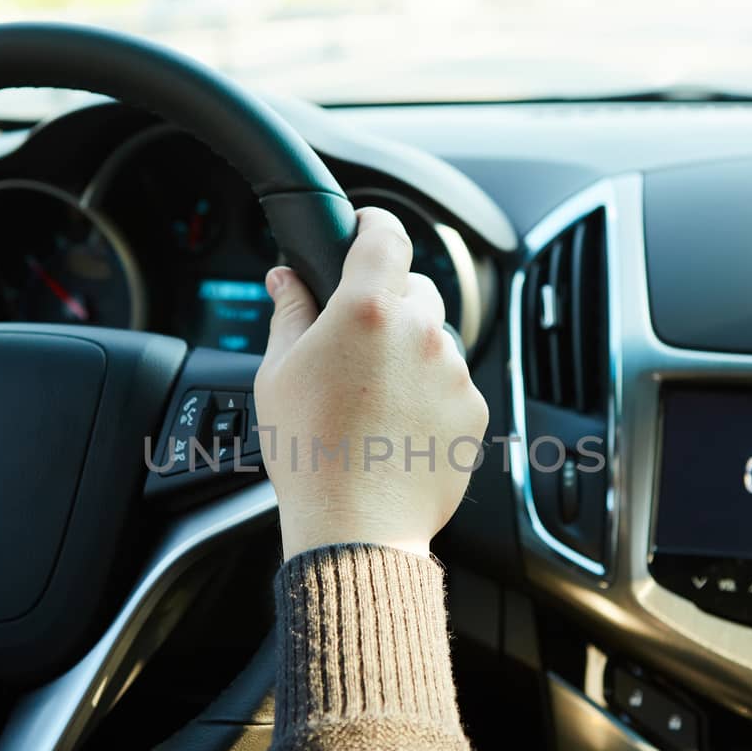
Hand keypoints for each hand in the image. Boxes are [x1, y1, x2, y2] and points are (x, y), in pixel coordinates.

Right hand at [255, 208, 488, 558]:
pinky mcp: (473, 410)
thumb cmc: (310, 453)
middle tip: (353, 344)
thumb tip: (285, 279)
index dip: (374, 224)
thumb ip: (288, 312)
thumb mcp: (278, 373)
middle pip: (414, 288)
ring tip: (371, 401)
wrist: (356, 527)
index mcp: (366, 309)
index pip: (385, 233)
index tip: (365, 229)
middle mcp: (419, 332)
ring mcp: (452, 371)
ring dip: (408, 354)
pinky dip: (428, 395)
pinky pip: (450, 385)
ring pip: (433, 341)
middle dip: (386, 304)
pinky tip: (394, 427)